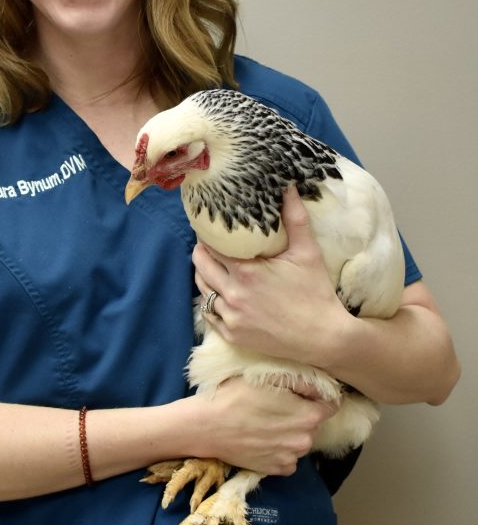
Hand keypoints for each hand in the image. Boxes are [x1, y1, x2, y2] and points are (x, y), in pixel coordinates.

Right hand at [182, 374, 337, 475]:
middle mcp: (305, 440)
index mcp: (308, 416)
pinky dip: (280, 450)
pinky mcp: (276, 470)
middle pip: (314, 424)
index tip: (304, 394)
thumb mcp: (269, 378)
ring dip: (291, 433)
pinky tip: (263, 440)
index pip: (332, 406)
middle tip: (278, 406)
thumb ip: (302, 381)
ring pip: (300, 441)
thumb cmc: (235, 396)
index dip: (319, 397)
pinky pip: (288, 458)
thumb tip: (320, 387)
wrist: (206, 427)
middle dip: (302, 415)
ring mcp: (291, 458)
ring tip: (267, 423)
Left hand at [193, 185, 351, 366]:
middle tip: (209, 242)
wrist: (324, 337)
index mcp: (245, 272)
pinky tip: (219, 292)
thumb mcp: (307, 252)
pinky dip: (211, 301)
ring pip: (202, 289)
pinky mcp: (232, 336)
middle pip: (200, 266)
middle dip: (202, 251)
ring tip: (212, 264)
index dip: (209, 234)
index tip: (212, 225)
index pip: (211, 246)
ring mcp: (230, 318)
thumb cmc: (316, 292)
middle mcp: (232, 295)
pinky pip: (209, 315)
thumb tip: (288, 186)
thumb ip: (294, 218)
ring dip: (204, 275)